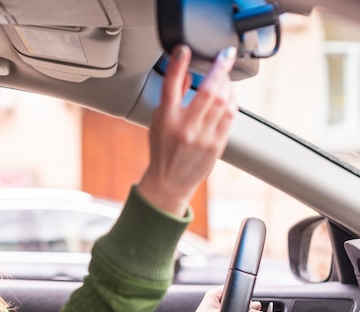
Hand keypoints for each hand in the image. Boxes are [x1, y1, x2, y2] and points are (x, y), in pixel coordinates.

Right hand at [138, 45, 237, 216]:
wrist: (170, 182)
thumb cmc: (162, 150)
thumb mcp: (158, 121)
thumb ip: (172, 97)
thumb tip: (188, 74)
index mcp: (166, 120)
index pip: (171, 86)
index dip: (178, 64)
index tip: (184, 50)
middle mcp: (185, 128)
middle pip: (208, 91)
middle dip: (219, 69)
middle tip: (225, 56)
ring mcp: (203, 137)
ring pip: (223, 102)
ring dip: (228, 85)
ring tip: (226, 76)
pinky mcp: (217, 144)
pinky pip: (230, 116)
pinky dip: (231, 101)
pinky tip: (229, 95)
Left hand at [172, 286, 260, 311]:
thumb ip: (238, 310)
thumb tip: (255, 305)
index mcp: (214, 294)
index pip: (232, 287)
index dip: (242, 293)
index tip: (250, 301)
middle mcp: (215, 301)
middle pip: (235, 299)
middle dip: (242, 306)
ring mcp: (217, 311)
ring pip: (234, 310)